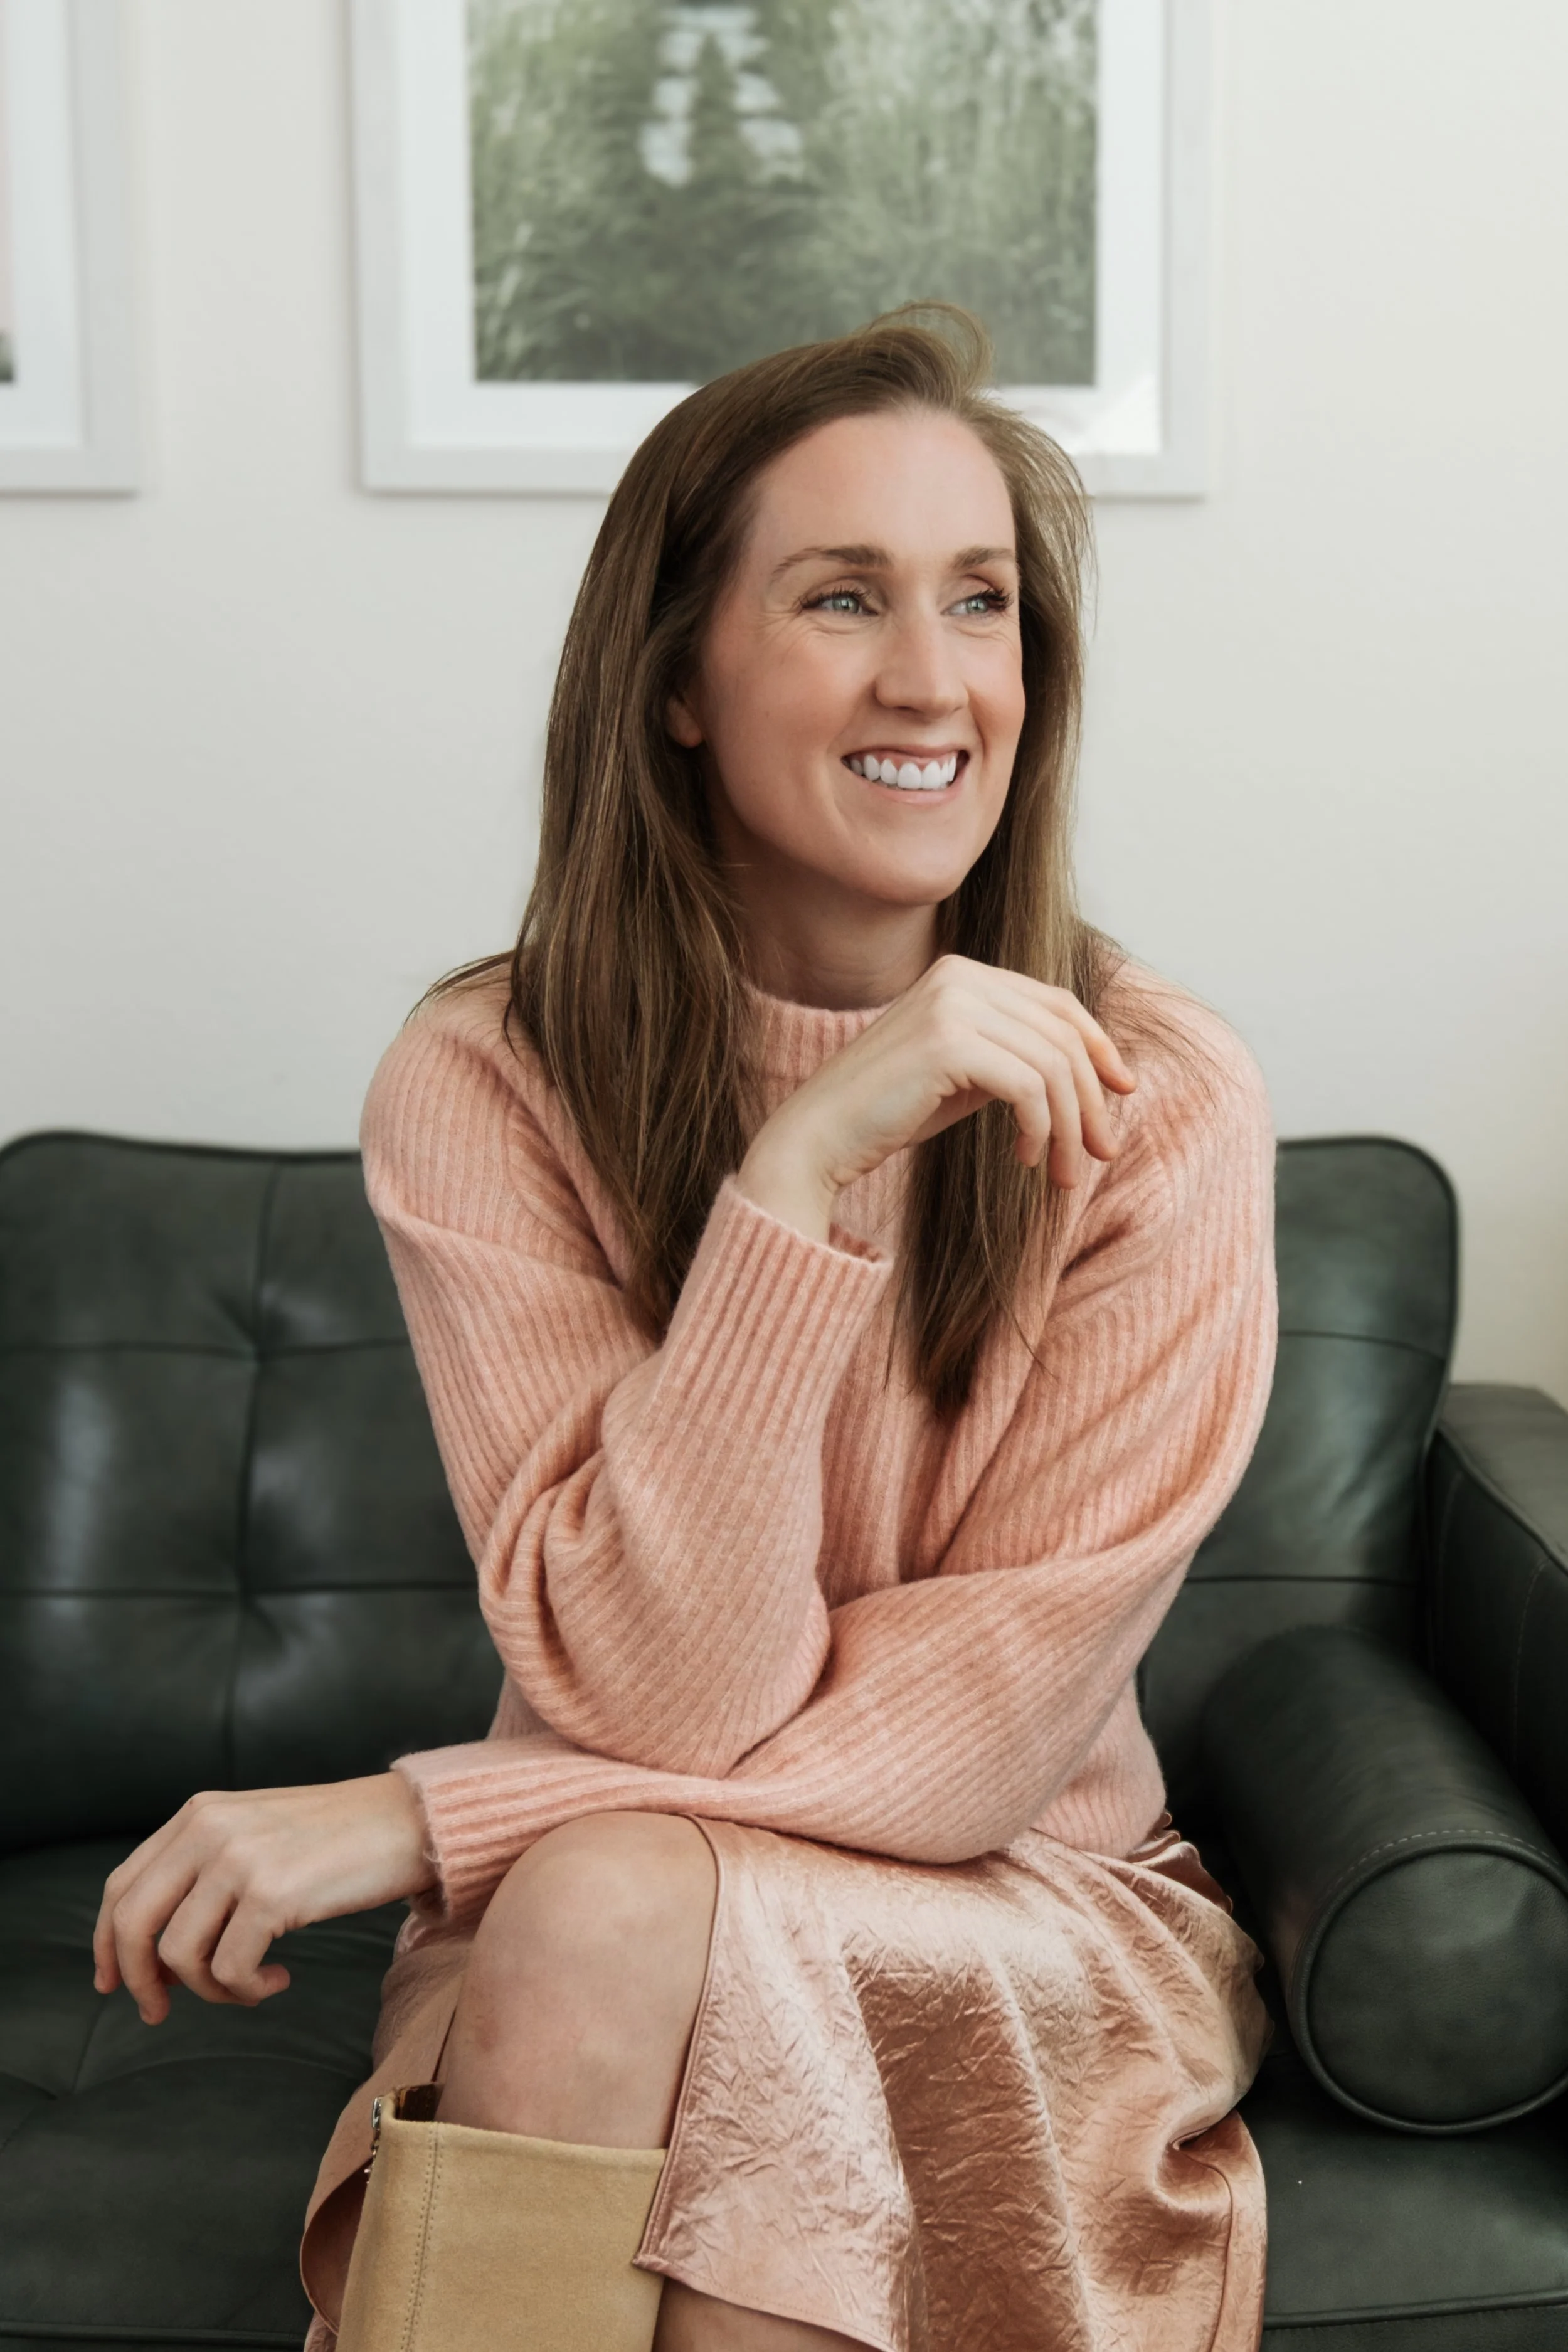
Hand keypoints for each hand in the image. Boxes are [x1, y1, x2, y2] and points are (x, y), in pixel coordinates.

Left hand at [92, 1773, 435, 2024]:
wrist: (409, 1822)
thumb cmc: (338, 1839)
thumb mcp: (256, 1834)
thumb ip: (204, 1868)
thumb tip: (155, 1950)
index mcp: (199, 1813)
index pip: (121, 1885)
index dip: (106, 1943)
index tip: (112, 1983)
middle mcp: (209, 1829)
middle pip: (133, 1923)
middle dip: (139, 1980)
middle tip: (157, 2013)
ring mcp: (239, 1859)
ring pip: (180, 1956)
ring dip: (209, 1992)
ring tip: (249, 1987)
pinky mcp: (272, 1894)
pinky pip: (230, 1971)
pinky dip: (249, 1991)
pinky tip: (280, 1980)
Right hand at [737, 954, 1135, 1240]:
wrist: (819, 1136)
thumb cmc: (890, 1112)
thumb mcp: (965, 1073)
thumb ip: (1014, 1056)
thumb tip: (1096, 1077)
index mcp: (964, 973)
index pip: (1058, 1003)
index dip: (1100, 1047)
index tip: (1124, 1092)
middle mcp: (960, 976)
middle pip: (1062, 1037)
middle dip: (1092, 1100)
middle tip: (1100, 1152)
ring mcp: (952, 1004)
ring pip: (1052, 1066)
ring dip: (1068, 1126)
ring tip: (1062, 1172)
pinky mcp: (947, 1043)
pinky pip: (1027, 1088)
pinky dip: (1039, 1129)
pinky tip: (1025, 1159)